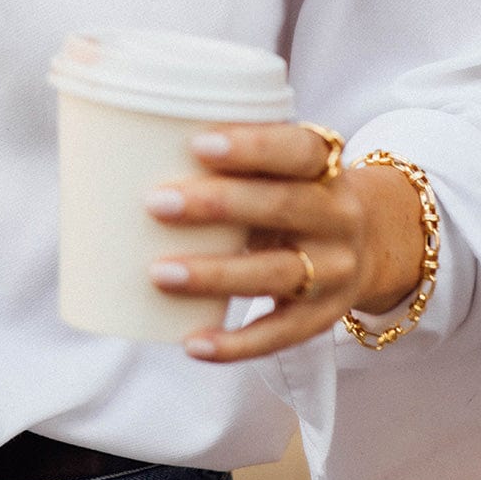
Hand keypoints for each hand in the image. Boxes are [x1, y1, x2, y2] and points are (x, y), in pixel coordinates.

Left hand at [144, 123, 425, 361]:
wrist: (368, 242)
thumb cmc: (289, 190)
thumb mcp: (277, 164)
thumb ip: (223, 153)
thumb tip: (112, 135)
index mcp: (323, 167)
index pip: (298, 150)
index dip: (253, 146)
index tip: (198, 144)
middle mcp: (336, 216)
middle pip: (282, 207)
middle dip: (218, 205)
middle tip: (156, 203)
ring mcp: (334, 270)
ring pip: (277, 273)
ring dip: (216, 274)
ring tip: (160, 273)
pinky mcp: (322, 317)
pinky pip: (280, 334)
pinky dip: (237, 343)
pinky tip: (193, 343)